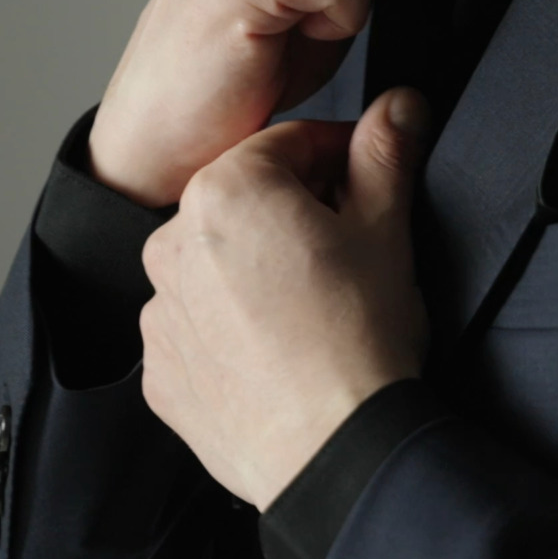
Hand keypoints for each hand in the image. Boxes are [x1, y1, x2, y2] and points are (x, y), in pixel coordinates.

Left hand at [138, 89, 431, 508]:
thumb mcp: (387, 232)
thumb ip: (386, 153)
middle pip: (247, 202)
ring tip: (314, 310)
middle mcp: (171, 244)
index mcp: (226, 191)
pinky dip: (231, 331)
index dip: (341, 157)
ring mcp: (158, 313)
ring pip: (217, 265)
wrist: (336, 454)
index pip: (290, 144)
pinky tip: (280, 350)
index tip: (369, 180)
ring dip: (257, 271)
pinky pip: (196, 329)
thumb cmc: (359, 344)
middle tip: (349, 253)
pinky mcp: (160, 371)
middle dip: (296, 214)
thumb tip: (399, 104)